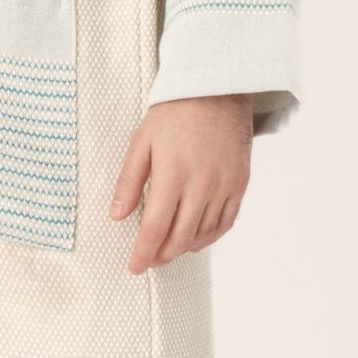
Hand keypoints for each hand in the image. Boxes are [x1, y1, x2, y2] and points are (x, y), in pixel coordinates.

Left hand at [110, 95, 253, 273]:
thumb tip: (117, 217)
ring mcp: (224, 185)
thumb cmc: (174, 114)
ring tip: (167, 251)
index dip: (143, 252)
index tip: (134, 267)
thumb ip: (129, 181)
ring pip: (204, 233)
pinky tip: (195, 240)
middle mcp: (201, 184)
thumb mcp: (141, 141)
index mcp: (172, 173)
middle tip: (148, 261)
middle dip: (161, 256)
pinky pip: (226, 222)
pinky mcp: (240, 183)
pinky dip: (209, 237)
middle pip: (180, 237)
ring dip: (183, 248)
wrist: (218, 90)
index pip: (155, 227)